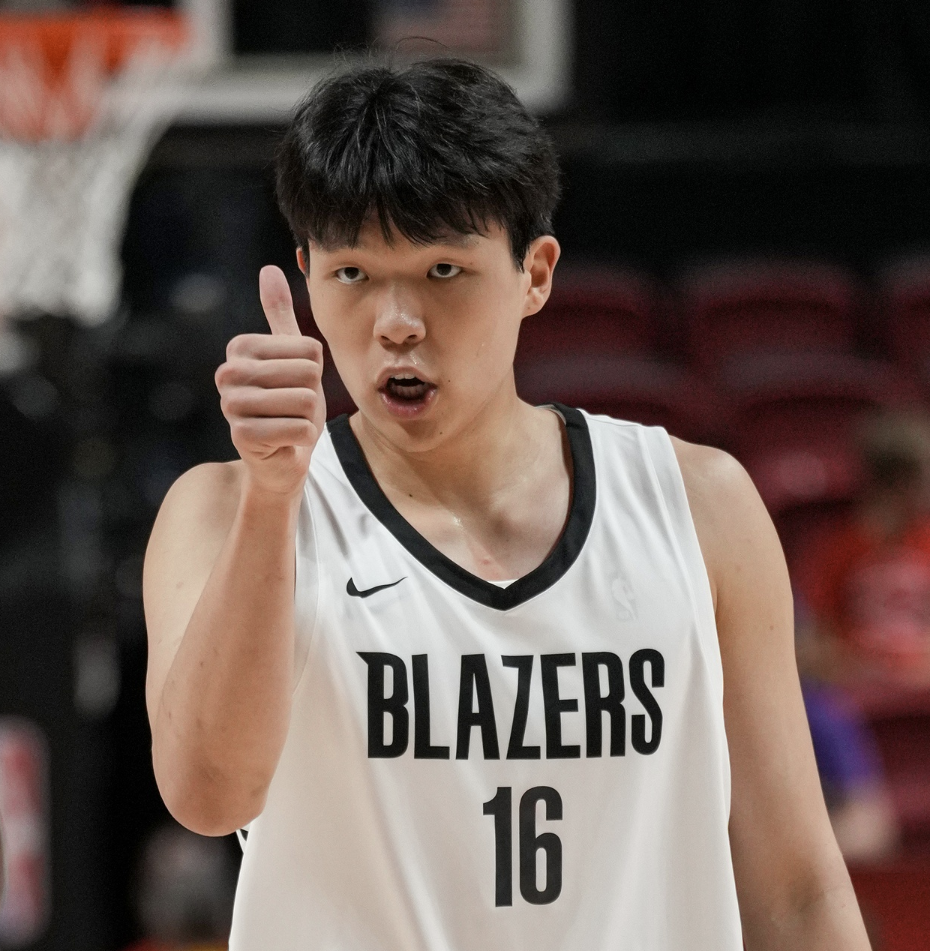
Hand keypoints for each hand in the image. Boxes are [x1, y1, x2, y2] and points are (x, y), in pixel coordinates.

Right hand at [215, 265, 326, 498]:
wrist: (283, 454)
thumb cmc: (290, 402)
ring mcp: (232, 405)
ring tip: (290, 422)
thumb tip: (269, 269)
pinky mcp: (242, 436)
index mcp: (242, 348)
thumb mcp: (293, 356)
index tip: (294, 383)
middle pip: (308, 374)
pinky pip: (299, 428)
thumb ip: (280, 314)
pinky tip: (287, 440)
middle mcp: (229, 373)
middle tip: (294, 407)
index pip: (309, 349)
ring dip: (308, 418)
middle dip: (312, 396)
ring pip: (305, 402)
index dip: (314, 371)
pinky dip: (304, 438)